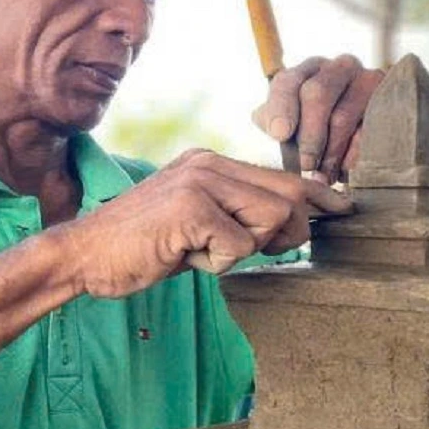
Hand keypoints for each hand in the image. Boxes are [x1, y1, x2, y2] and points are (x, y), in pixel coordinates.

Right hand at [61, 149, 350, 298]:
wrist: (83, 255)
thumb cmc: (138, 247)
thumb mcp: (195, 225)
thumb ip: (236, 218)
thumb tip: (291, 229)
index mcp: (210, 164)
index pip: (282, 175)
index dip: (318, 195)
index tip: (344, 208)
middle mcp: (209, 164)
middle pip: (289, 199)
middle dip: (280, 237)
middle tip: (232, 251)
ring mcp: (200, 183)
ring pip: (272, 219)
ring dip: (244, 250)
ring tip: (199, 251)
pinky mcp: (191, 209)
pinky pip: (239, 247)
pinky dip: (217, 264)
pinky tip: (183, 256)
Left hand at [252, 55, 384, 182]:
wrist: (363, 133)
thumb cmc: (314, 132)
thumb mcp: (289, 124)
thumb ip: (273, 122)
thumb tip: (273, 127)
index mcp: (306, 72)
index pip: (287, 82)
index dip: (281, 108)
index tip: (279, 135)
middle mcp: (337, 67)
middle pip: (317, 94)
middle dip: (308, 136)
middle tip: (305, 165)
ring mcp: (367, 80)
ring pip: (343, 116)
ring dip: (330, 153)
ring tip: (322, 176)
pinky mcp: (389, 100)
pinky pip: (369, 131)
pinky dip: (354, 155)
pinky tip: (345, 171)